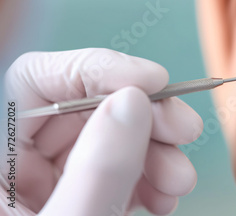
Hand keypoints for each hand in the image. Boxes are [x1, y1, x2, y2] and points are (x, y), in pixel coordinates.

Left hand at [1, 48, 202, 214]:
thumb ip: (98, 169)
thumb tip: (134, 102)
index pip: (36, 78)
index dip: (100, 69)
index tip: (155, 81)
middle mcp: (18, 163)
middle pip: (87, 107)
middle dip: (146, 117)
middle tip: (184, 130)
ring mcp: (50, 182)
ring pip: (112, 138)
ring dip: (158, 151)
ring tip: (180, 179)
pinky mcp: (79, 198)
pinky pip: (119, 170)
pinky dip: (151, 178)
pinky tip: (165, 196)